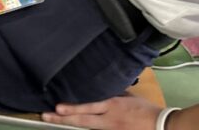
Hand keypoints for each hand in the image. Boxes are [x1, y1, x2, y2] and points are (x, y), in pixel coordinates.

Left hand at [41, 95, 162, 128]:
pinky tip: (72, 126)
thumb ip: (111, 92)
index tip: (57, 107)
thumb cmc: (145, 109)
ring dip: (70, 123)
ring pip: (87, 128)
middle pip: (82, 121)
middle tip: (46, 116)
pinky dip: (86, 128)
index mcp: (112, 105)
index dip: (72, 109)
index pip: (88, 108)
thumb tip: (98, 85)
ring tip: (53, 120)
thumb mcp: (127, 96)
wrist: (162, 125)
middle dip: (63, 119)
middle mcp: (109, 120)